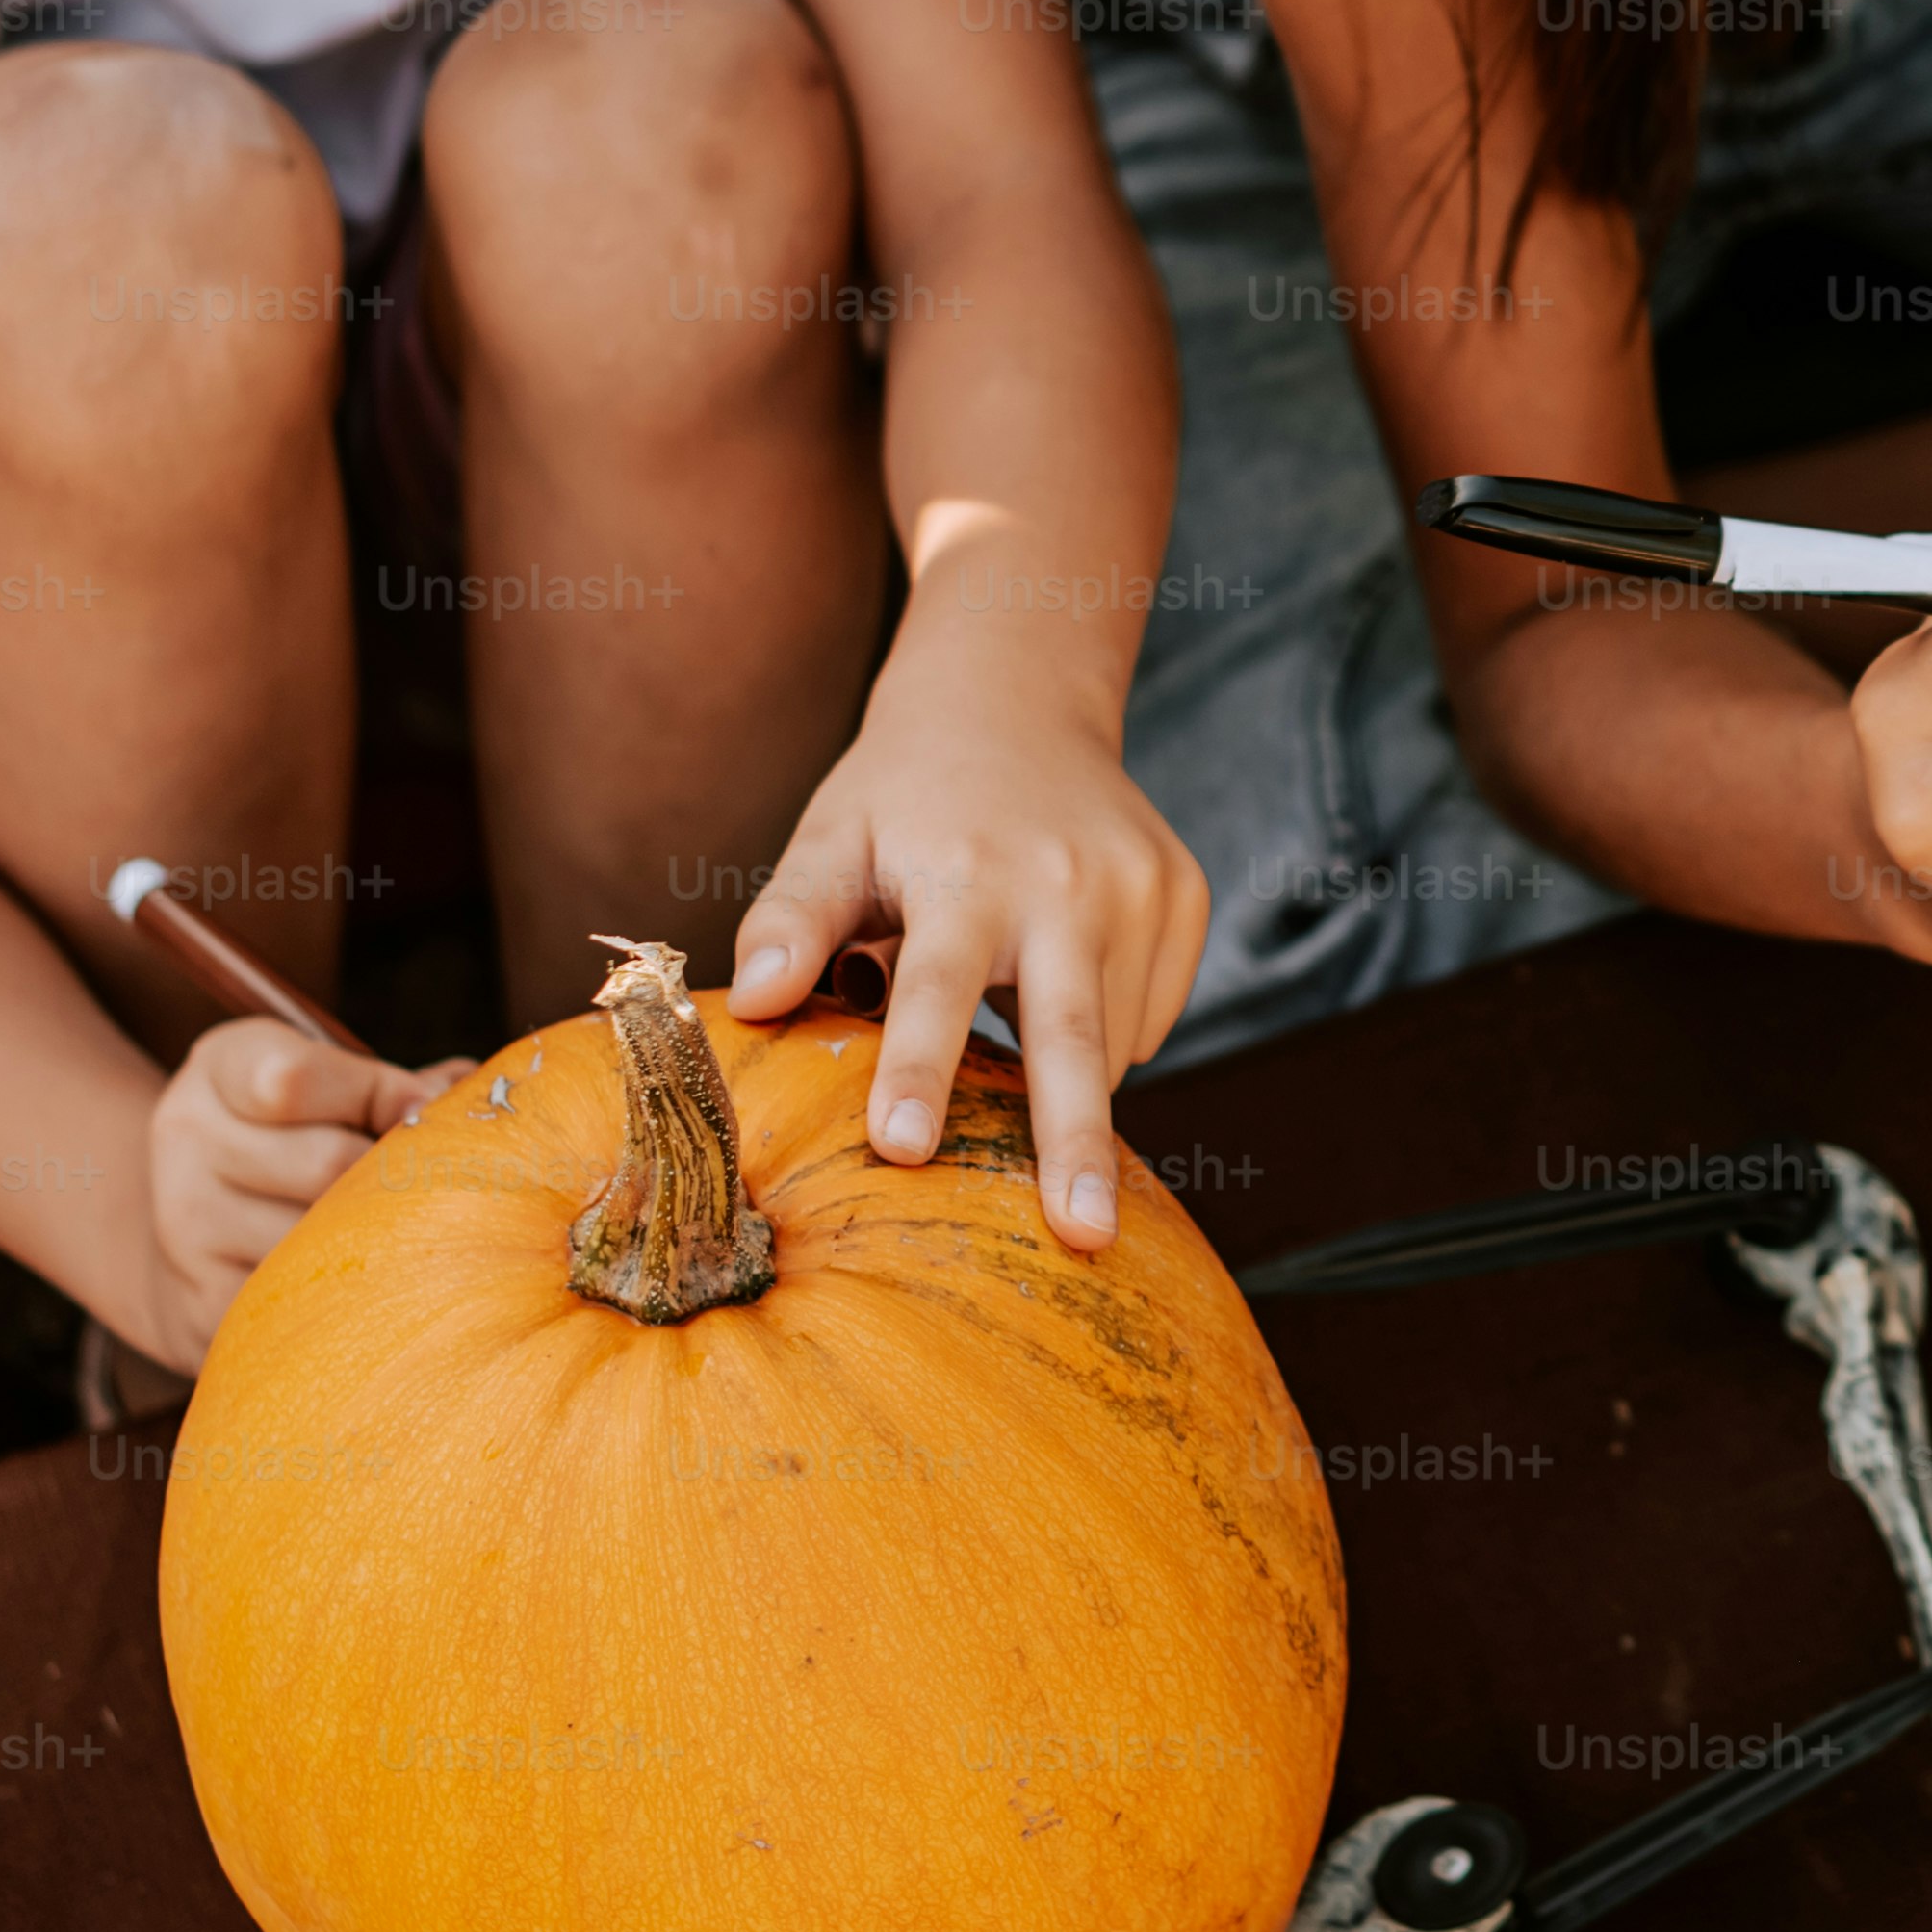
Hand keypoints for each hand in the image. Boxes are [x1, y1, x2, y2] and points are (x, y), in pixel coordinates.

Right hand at [136, 1017, 464, 1370]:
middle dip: (392, 1177)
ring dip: (381, 1239)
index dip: (380, 1095)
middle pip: (328, 1165)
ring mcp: (185, 1225)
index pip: (293, 1079)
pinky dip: (352, 1295)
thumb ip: (400, 1088)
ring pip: (324, 1243)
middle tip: (414, 1183)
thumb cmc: (301, 1137)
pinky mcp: (202, 1302)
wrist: (200, 1225)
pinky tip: (358, 1277)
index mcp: (222, 1064)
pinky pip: (306, 1305)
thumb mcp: (331, 1082)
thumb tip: (475, 1096)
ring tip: (387, 1228)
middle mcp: (186, 1136)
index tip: (417, 1109)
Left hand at [726, 674, 1206, 1244]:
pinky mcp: (1186, 895)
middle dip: (1076, 1142)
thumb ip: (789, 917)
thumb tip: (746, 1001)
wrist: (1016, 697)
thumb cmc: (904, 791)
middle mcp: (1067, 879)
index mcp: (966, 870)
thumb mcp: (833, 836)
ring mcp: (1141, 886)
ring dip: (1062, 1072)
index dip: (917, 1069)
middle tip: (1083, 1235)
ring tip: (1013, 1007)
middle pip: (1070, 1037)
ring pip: (1110, 1041)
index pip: (935, 987)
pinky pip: (1148, 1015)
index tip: (902, 1149)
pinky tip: (1060, 975)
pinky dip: (1106, 1030)